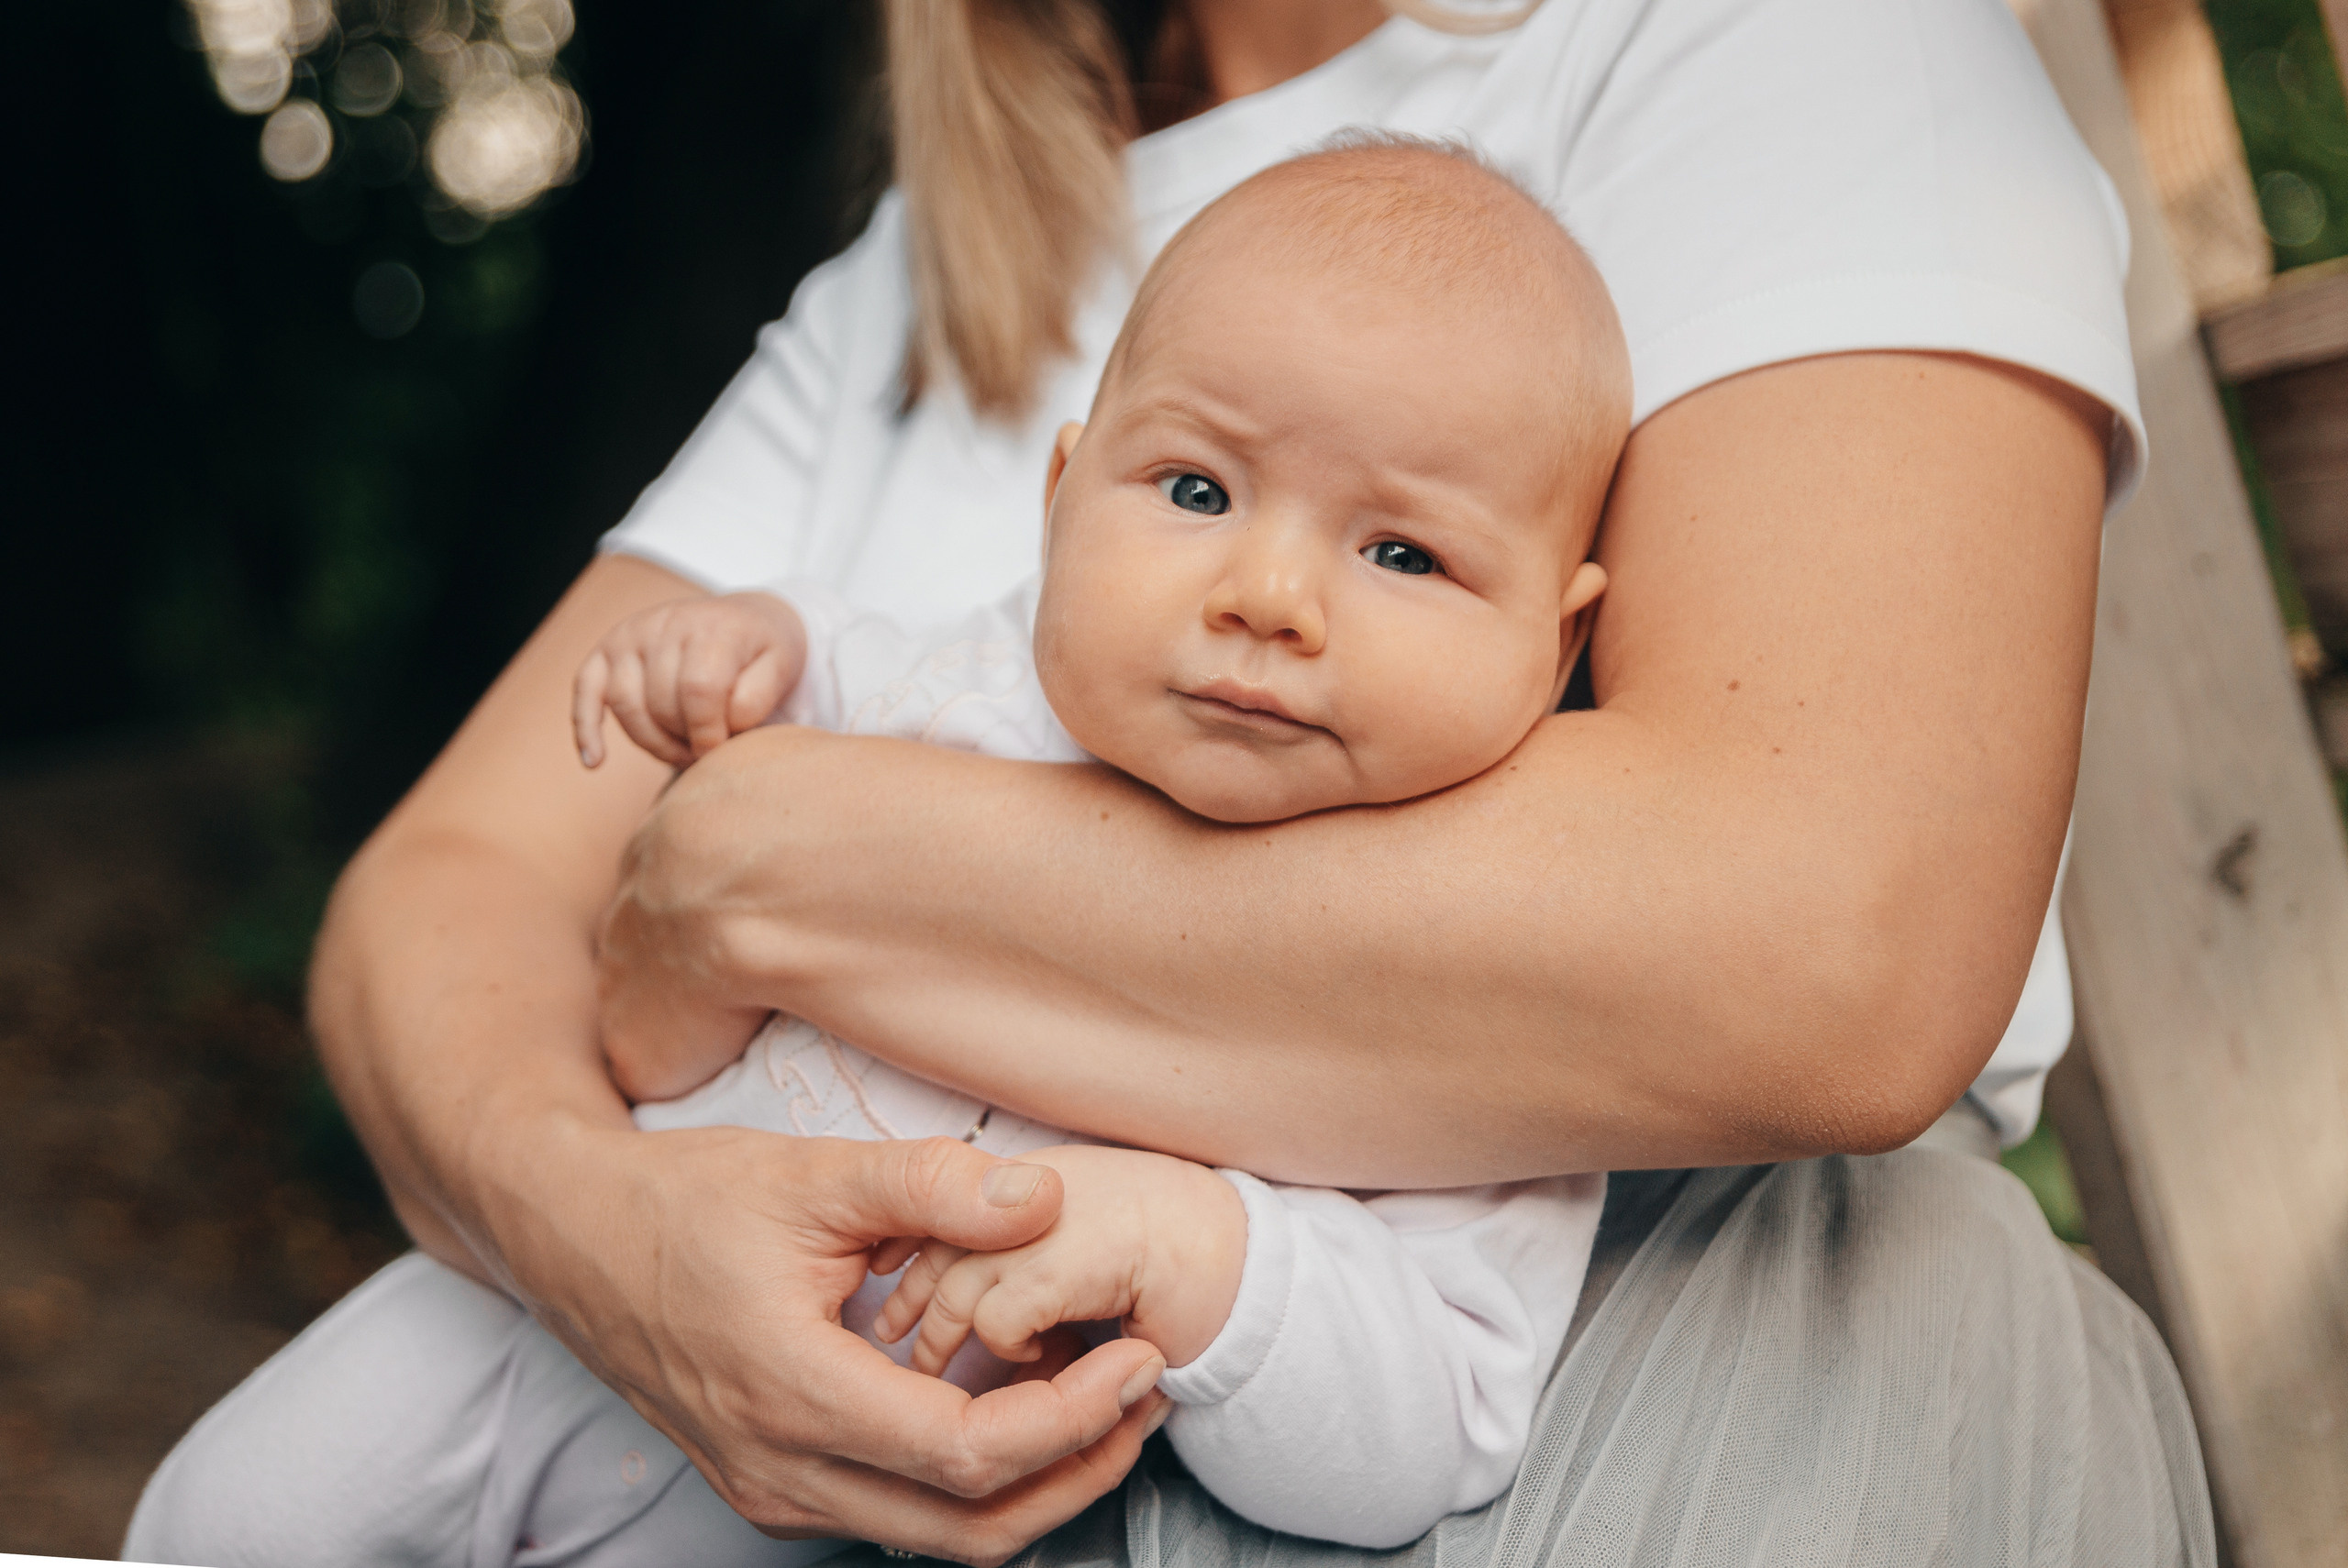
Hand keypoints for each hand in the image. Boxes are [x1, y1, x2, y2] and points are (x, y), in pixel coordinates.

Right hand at [507, 1127, 1171, 1566]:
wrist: (572, 1237)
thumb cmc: (683, 1202)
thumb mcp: (810, 1175)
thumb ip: (931, 1186)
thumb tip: (1044, 1199)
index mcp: (798, 1396)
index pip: (972, 1457)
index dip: (1074, 1421)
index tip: (1138, 1361)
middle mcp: (785, 1471)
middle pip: (971, 1530)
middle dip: (1079, 1475)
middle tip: (1146, 1402)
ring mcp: (775, 1490)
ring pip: (936, 1537)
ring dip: (1034, 1489)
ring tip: (1103, 1408)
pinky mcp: (774, 1484)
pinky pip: (895, 1514)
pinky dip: (972, 1483)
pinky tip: (1014, 1409)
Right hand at [572, 590, 808, 768]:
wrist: (745, 619)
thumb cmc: (762, 653)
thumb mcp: (781, 670)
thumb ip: (756, 698)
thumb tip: (719, 723)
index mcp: (714, 626)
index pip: (698, 689)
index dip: (708, 732)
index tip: (721, 751)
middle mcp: (668, 622)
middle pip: (661, 702)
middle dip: (684, 740)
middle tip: (707, 754)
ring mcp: (633, 633)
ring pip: (626, 704)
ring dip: (652, 743)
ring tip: (681, 754)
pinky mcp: (608, 648)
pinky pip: (585, 688)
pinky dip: (586, 726)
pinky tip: (594, 761)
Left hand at [873, 1144, 1248, 1374]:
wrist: (1228, 1250)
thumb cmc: (1157, 1243)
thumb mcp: (1068, 1231)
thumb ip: (1011, 1238)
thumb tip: (941, 1285)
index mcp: (1026, 1173)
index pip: (933, 1204)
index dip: (910, 1255)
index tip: (891, 1295)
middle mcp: (1024, 1187)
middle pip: (933, 1250)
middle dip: (917, 1308)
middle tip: (914, 1352)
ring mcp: (1040, 1225)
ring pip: (955, 1292)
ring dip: (960, 1342)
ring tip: (978, 1371)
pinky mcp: (1058, 1267)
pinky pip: (997, 1322)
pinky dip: (1012, 1349)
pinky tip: (1046, 1355)